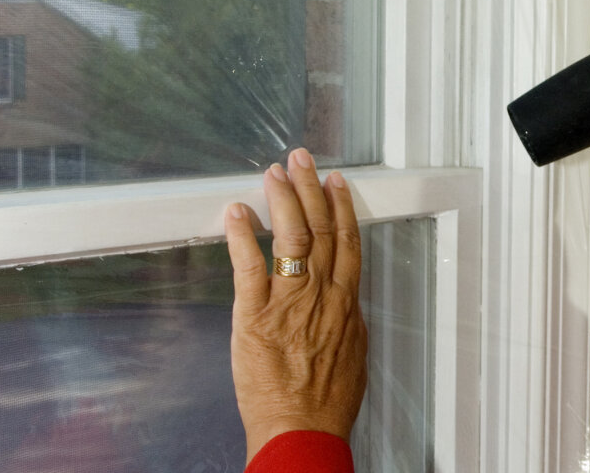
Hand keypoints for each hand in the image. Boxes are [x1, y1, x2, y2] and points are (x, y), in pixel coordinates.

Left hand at [225, 148, 366, 462]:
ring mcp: (288, 302)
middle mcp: (321, 294)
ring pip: (291, 236)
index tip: (335, 182)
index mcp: (345, 303)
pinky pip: (248, 266)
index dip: (341, 206)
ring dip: (281, 199)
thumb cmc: (327, 402)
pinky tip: (235, 212)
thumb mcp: (354, 354)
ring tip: (273, 173)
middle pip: (320, 228)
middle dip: (310, 188)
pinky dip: (241, 235)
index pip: (348, 241)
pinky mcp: (255, 315)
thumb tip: (347, 301)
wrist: (302, 431)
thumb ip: (348, 320)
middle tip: (300, 160)